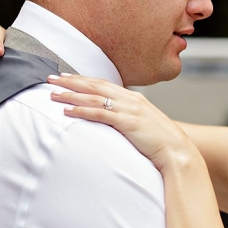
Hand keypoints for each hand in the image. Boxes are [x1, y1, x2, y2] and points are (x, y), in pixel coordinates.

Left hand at [48, 74, 199, 172]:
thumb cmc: (162, 142)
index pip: (104, 84)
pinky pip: (99, 113)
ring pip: (94, 97)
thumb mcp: (145, 124)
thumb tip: (114, 120)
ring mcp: (129, 110)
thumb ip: (130, 118)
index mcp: (135, 98)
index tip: (65, 77)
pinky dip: (81, 110)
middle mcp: (131, 99)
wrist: (177, 151)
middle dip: (71, 81)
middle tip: (50, 78)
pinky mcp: (127, 122)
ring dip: (71, 95)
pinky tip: (67, 111)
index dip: (83, 79)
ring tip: (52, 94)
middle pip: (95, 86)